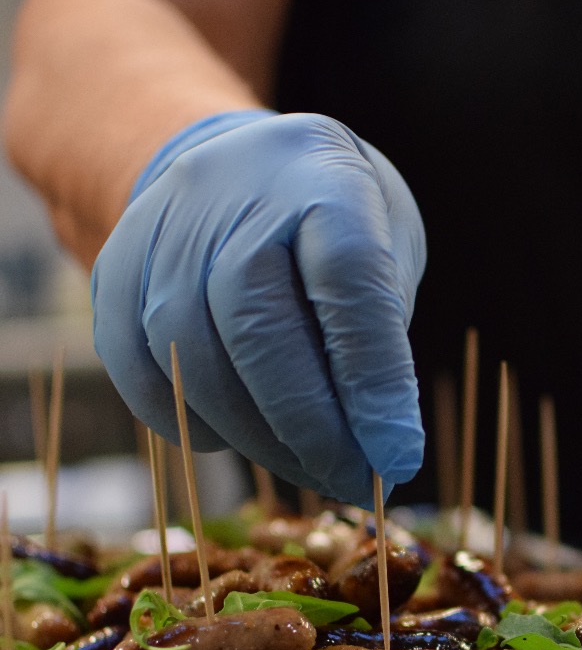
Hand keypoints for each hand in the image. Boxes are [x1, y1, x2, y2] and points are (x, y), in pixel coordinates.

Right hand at [92, 111, 425, 506]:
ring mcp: (162, 231)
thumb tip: (378, 450)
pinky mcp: (114, 273)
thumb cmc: (334, 225)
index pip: (347, 279)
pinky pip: (142, 376)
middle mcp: (232, 194)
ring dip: (256, 439)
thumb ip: (377, 337)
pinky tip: (241, 438)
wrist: (237, 169)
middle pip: (256, 326)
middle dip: (309, 427)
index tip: (398, 459)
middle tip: (350, 480)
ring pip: (192, 361)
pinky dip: (195, 427)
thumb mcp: (386, 253)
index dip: (374, 380)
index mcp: (321, 177)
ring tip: (308, 467)